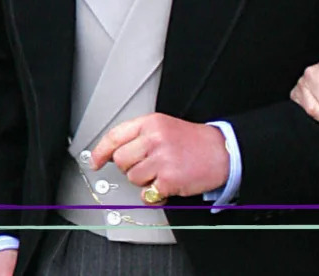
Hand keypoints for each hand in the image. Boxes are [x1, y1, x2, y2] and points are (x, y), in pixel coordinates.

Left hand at [90, 113, 228, 201]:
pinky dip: (155, 194)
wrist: (223, 151)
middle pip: (121, 160)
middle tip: (148, 165)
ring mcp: (161, 159)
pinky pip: (147, 194)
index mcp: (152, 123)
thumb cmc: (196, 142)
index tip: (95, 160)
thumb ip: (141, 136)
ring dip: (145, 181)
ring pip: (132, 178)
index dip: (100, 151)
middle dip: (130, 167)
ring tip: (163, 173)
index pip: (115, 136)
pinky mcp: (168, 179)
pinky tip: (168, 184)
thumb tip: (112, 153)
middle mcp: (155, 138)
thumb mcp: (167, 127)